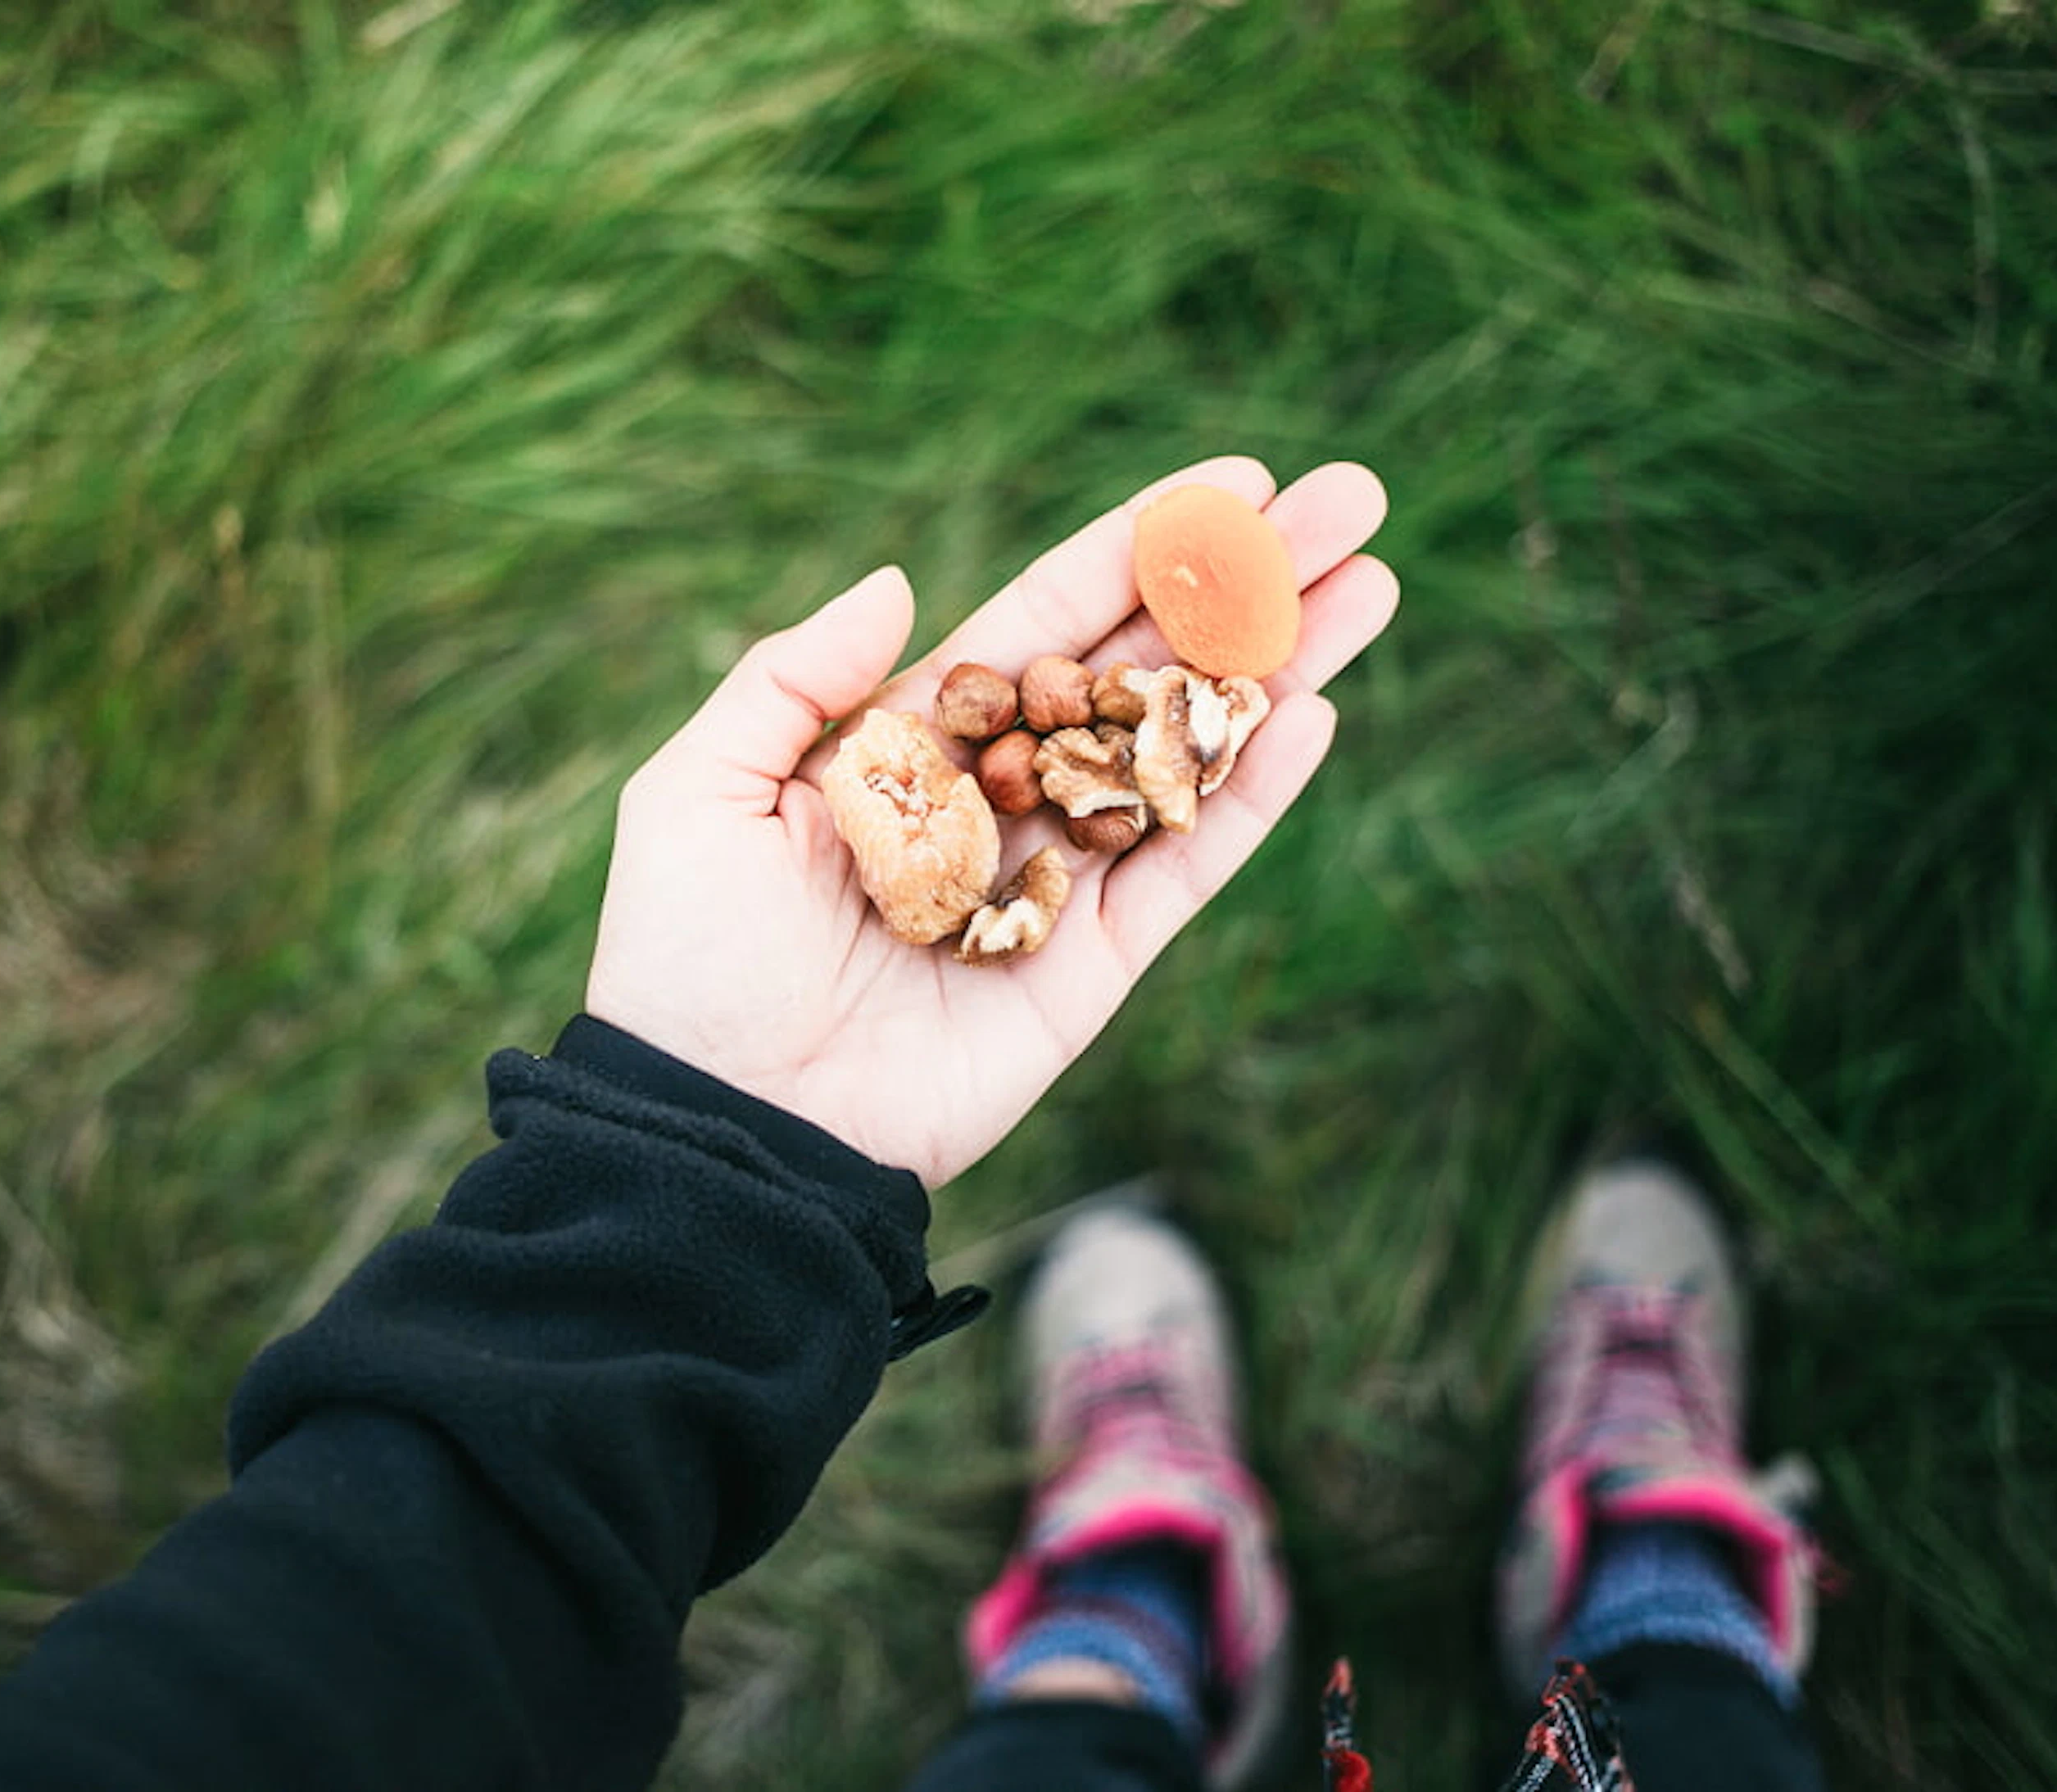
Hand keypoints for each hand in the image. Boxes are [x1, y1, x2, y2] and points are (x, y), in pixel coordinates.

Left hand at [584, 456, 1396, 1187]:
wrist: (724, 1120)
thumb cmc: (688, 957)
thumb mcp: (701, 789)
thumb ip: (794, 679)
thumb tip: (898, 580)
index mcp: (912, 743)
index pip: (1049, 621)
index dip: (1140, 553)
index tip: (1233, 485)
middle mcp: (996, 801)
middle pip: (1143, 672)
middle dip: (1246, 592)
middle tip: (1351, 506)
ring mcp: (1051, 884)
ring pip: (1184, 758)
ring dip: (1278, 675)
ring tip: (1369, 587)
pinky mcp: (1086, 971)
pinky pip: (1182, 872)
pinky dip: (1248, 799)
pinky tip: (1314, 717)